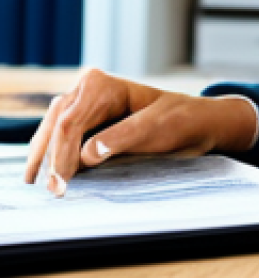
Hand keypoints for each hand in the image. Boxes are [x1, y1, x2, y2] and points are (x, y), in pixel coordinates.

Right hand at [23, 68, 258, 195]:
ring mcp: (84, 106)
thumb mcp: (156, 128)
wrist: (195, 123)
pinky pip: (59, 139)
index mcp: (103, 86)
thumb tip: (86, 154)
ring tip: (44, 186)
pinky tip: (47, 176)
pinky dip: (52, 157)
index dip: (62, 154)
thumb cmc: (179, 120)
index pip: (71, 122)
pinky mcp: (86, 123)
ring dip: (46, 159)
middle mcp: (88, 91)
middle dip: (50, 159)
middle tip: (53, 191)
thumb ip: (121, 138)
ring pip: (52, 132)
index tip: (62, 184)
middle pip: (56, 126)